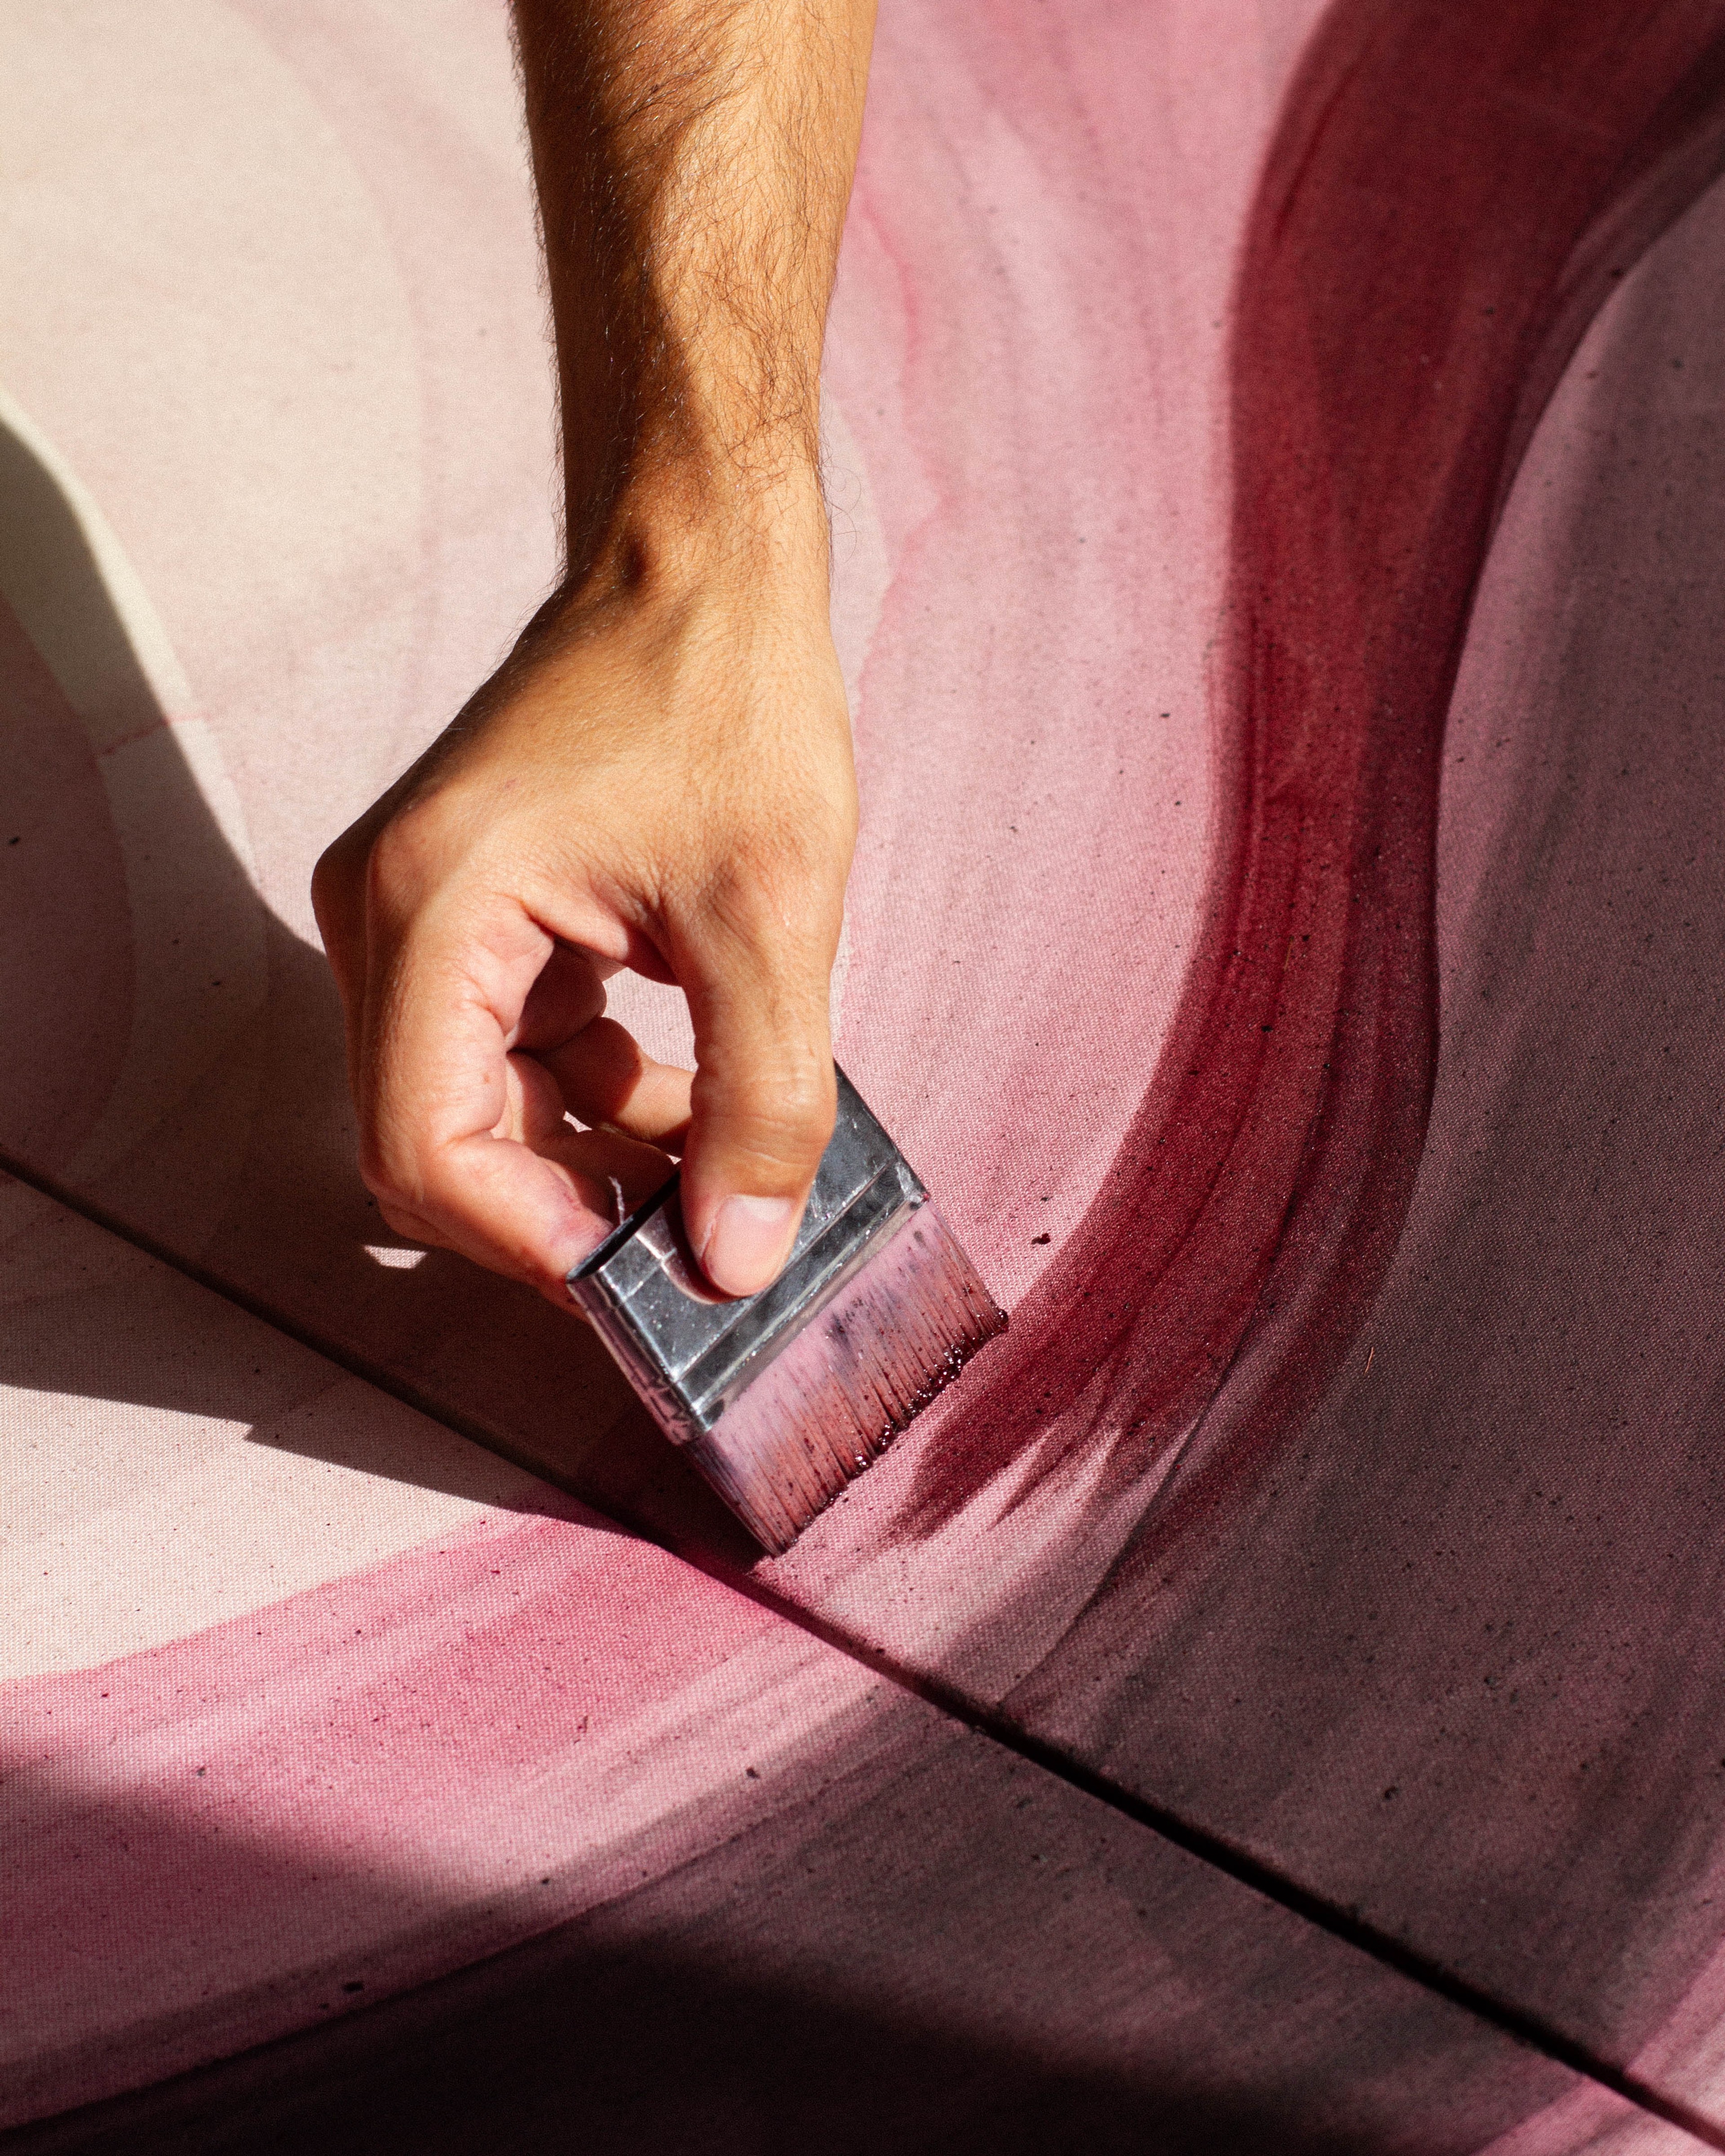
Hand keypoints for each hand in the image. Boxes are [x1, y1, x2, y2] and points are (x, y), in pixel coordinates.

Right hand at [312, 506, 856, 1307]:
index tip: (648, 1278)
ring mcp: (416, 918)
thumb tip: (737, 1257)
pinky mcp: (465, 918)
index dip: (532, 1241)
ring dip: (588, 1157)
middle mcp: (389, 918)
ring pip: (477, 1109)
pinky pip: (505, 1055)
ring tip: (716, 1159)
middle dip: (566, 1207)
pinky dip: (589, 1097)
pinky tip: (685, 1092)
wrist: (704, 571)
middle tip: (696, 1241)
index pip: (425, 1149)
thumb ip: (759, 1097)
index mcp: (431, 908)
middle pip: (442, 1141)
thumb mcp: (773, 913)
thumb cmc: (730, 701)